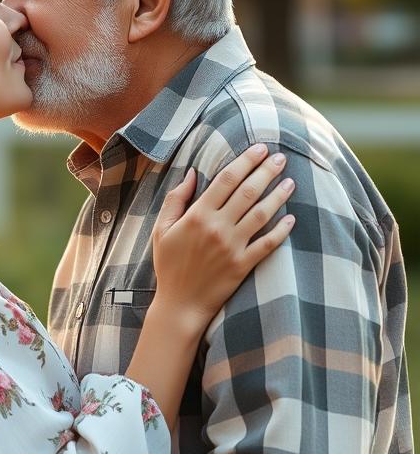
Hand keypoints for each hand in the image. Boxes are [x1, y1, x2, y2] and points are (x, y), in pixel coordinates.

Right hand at [152, 142, 294, 331]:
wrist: (180, 304)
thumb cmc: (169, 265)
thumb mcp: (162, 228)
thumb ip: (176, 198)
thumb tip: (192, 172)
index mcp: (197, 215)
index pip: (226, 179)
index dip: (245, 161)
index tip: (260, 148)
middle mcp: (217, 228)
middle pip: (247, 192)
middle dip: (266, 171)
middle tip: (281, 158)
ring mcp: (232, 247)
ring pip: (260, 214)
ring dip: (277, 196)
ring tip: (291, 182)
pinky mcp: (243, 265)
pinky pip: (267, 244)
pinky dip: (280, 231)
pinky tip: (291, 218)